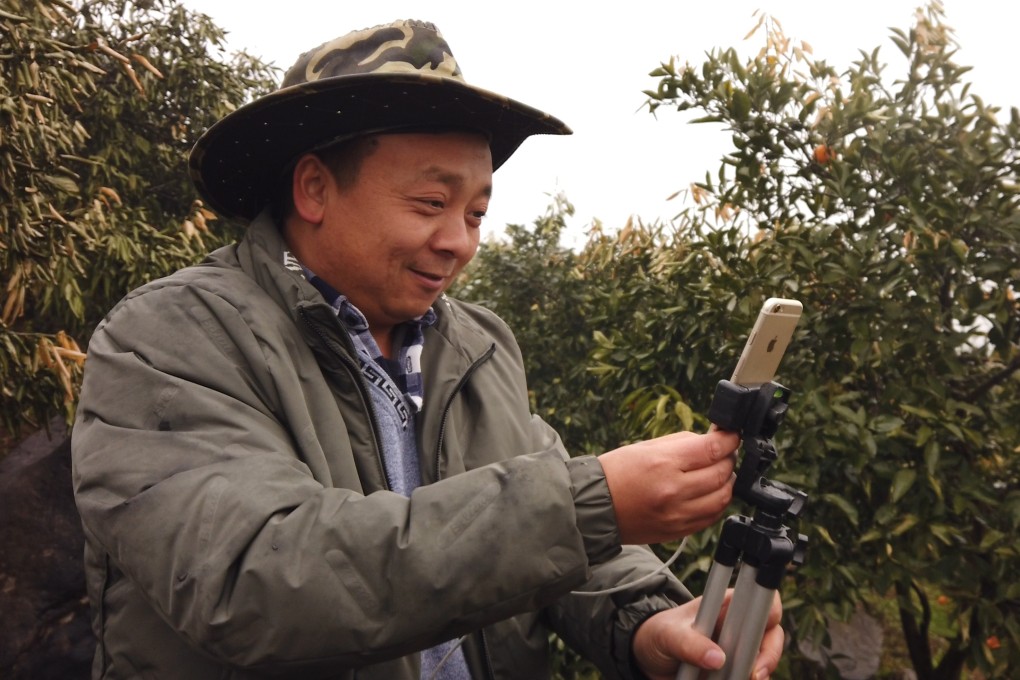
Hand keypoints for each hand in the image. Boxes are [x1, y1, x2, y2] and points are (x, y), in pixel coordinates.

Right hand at [598, 430, 738, 544]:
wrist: (595, 507)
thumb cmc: (617, 473)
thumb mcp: (646, 447)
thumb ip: (683, 443)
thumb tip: (712, 440)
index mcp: (663, 463)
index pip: (712, 449)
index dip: (729, 439)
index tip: (732, 436)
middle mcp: (673, 491)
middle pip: (722, 473)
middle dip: (728, 459)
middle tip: (723, 453)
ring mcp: (677, 515)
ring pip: (722, 497)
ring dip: (726, 482)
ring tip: (717, 473)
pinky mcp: (678, 531)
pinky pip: (712, 517)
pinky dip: (716, 502)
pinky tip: (708, 493)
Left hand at [632, 590, 783, 679]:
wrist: (649, 658)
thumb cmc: (660, 634)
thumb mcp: (668, 635)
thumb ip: (689, 644)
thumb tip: (718, 658)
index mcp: (727, 606)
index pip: (763, 600)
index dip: (770, 613)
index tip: (761, 636)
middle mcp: (739, 628)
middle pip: (772, 637)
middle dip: (768, 657)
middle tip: (755, 675)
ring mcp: (739, 652)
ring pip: (764, 664)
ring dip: (755, 676)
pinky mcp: (734, 673)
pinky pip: (749, 679)